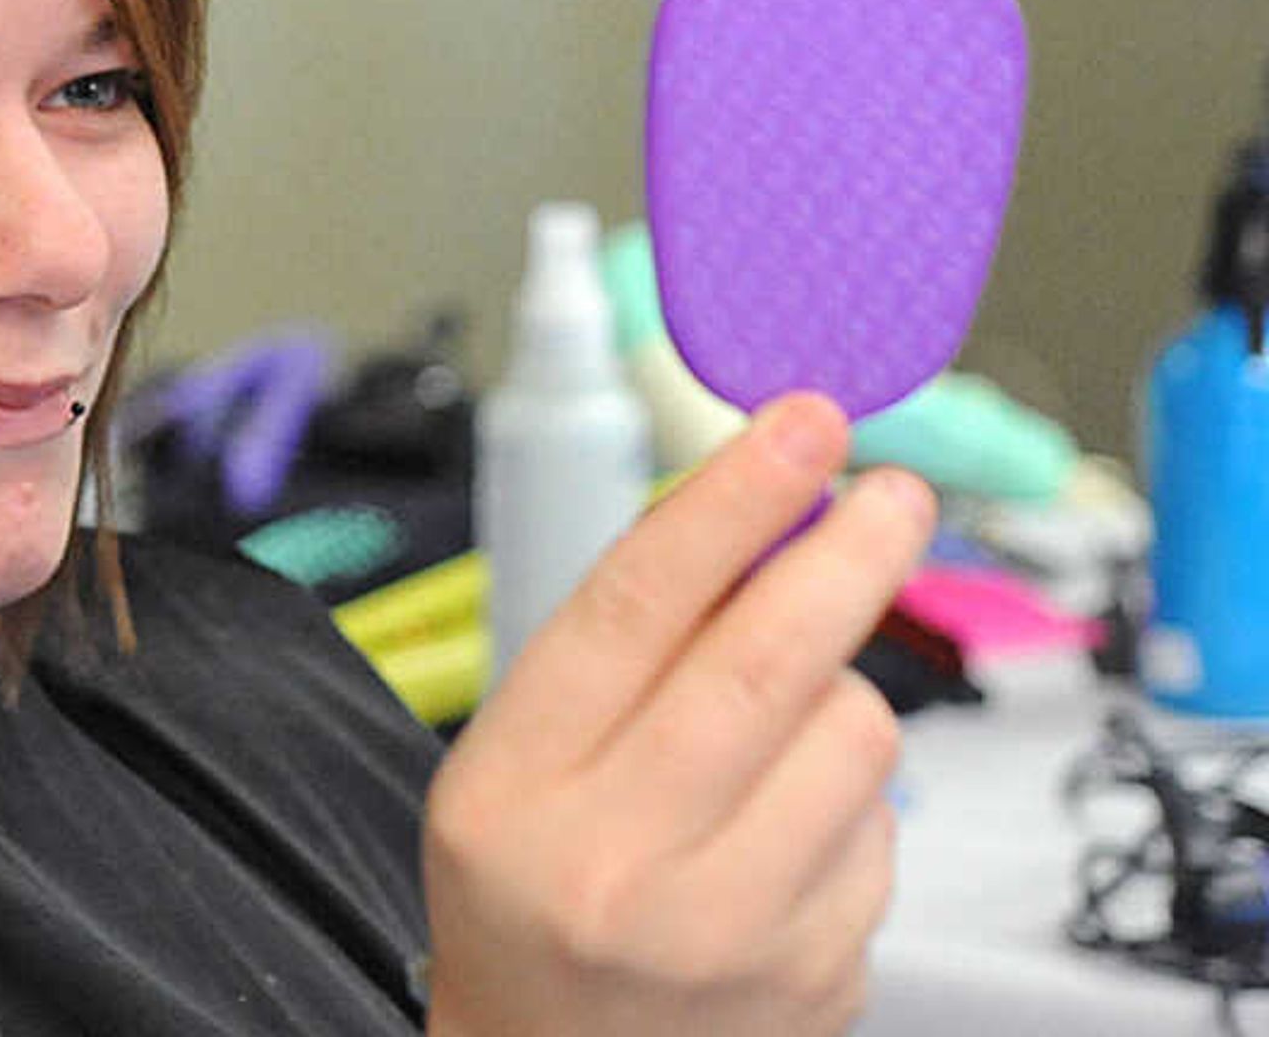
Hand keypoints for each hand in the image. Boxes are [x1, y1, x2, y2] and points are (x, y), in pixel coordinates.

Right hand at [421, 392, 933, 1036]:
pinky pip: (882, 833)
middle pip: (762, 665)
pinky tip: (791, 832)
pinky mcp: (821, 976)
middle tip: (895, 492)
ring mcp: (729, 931)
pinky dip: (853, 803)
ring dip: (843, 696)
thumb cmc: (527, 903)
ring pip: (851, 742)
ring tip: (789, 718)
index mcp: (512, 791)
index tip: (799, 425)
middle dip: (846, 554)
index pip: (630, 610)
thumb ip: (612, 658)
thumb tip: (749, 522)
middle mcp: (616, 863)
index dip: (727, 500)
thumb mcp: (506, 770)